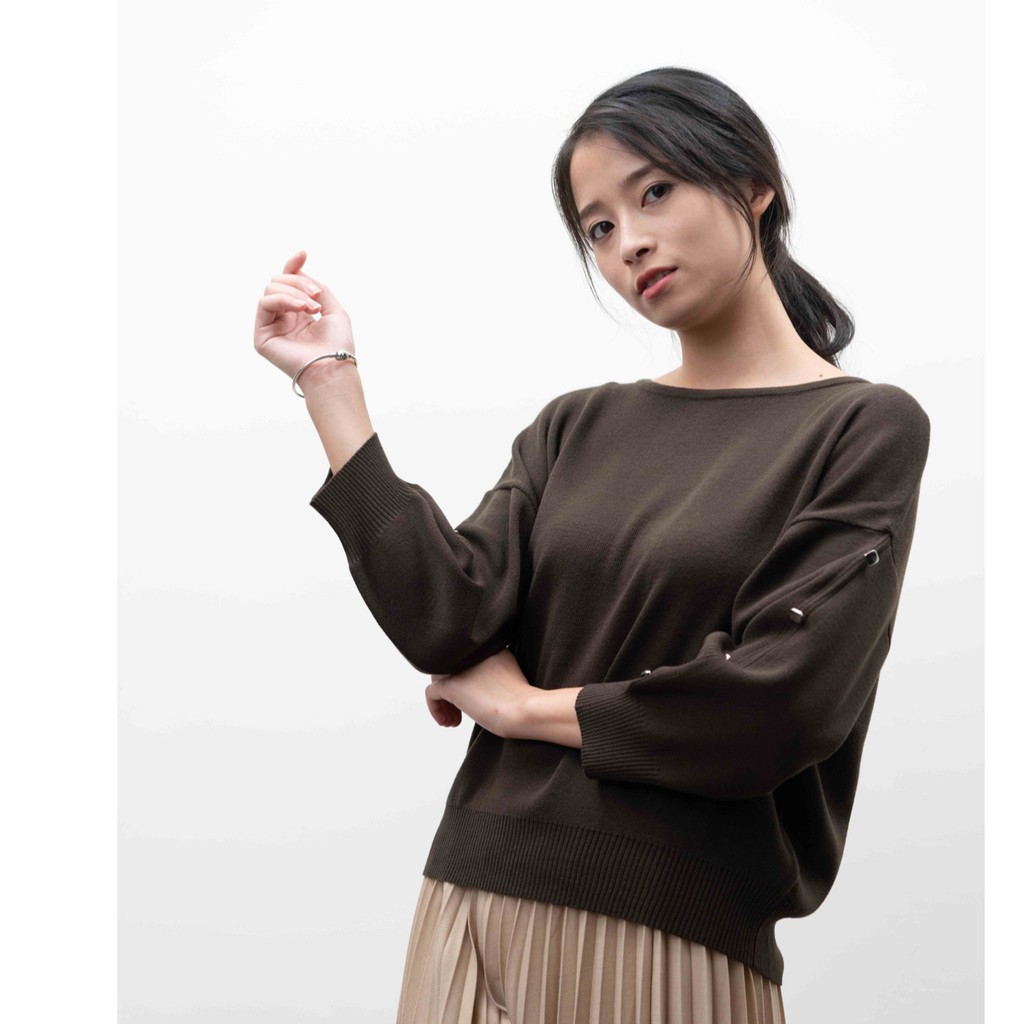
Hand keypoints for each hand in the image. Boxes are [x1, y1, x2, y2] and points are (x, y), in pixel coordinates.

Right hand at [253, 249, 356, 383]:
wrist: (333, 367)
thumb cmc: (337, 344)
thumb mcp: (334, 309)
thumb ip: (317, 287)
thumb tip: (298, 272)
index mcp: (299, 313)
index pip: (288, 283)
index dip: (293, 266)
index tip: (303, 254)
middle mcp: (283, 318)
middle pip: (278, 281)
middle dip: (299, 282)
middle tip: (317, 297)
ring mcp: (271, 326)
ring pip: (271, 289)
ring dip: (294, 292)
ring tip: (312, 307)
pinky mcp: (262, 336)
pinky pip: (264, 303)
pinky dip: (284, 299)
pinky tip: (301, 309)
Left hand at [425, 649, 533, 738]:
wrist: (524, 710)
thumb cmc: (522, 702)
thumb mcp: (508, 676)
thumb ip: (489, 672)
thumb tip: (473, 687)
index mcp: (488, 647)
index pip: (464, 661)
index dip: (465, 682)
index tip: (473, 701)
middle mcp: (471, 653)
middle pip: (449, 669)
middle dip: (452, 693)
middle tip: (459, 714)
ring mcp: (460, 667)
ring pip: (438, 679)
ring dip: (444, 702)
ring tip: (453, 720)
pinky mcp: (451, 683)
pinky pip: (431, 693)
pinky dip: (435, 709)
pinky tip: (447, 722)